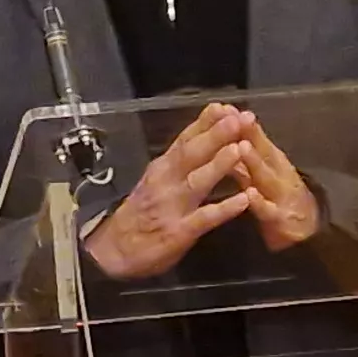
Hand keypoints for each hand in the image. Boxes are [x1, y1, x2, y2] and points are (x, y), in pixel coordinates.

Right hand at [79, 105, 258, 279]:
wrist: (114, 251)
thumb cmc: (140, 213)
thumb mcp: (156, 180)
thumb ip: (179, 162)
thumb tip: (204, 135)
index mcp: (162, 168)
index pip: (185, 139)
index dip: (205, 122)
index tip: (225, 105)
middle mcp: (166, 181)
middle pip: (192, 154)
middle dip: (217, 134)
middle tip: (239, 118)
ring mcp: (172, 206)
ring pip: (198, 181)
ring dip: (220, 164)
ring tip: (241, 149)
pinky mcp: (179, 231)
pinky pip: (204, 218)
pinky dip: (224, 209)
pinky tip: (243, 200)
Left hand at [229, 111, 320, 251]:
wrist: (308, 231)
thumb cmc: (279, 197)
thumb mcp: (263, 172)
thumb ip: (246, 154)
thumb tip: (224, 130)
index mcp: (271, 159)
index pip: (255, 137)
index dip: (240, 122)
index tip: (223, 106)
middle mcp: (277, 171)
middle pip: (261, 150)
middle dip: (247, 133)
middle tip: (232, 117)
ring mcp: (280, 194)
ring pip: (265, 176)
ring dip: (254, 161)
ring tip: (241, 147)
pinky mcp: (281, 219)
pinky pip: (269, 210)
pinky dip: (259, 202)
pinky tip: (249, 195)